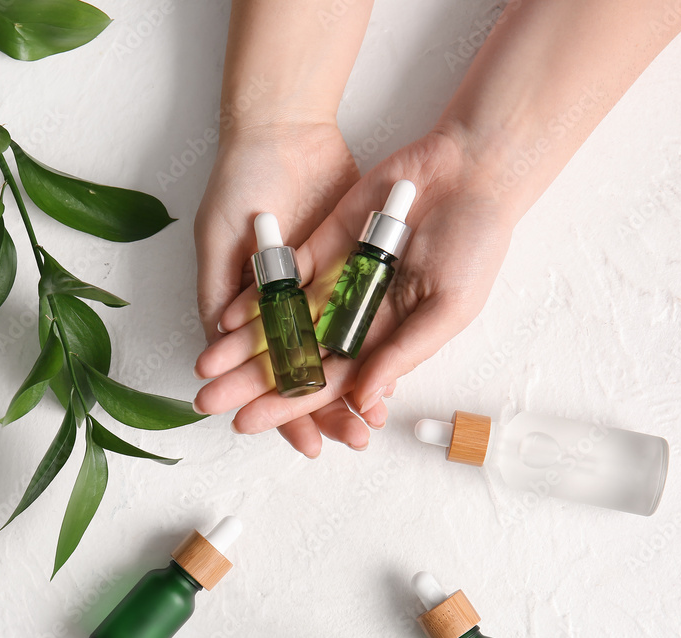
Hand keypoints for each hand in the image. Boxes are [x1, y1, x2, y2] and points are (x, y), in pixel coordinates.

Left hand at [194, 127, 516, 455]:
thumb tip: (362, 397)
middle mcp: (353, 318)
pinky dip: (254, 299)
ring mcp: (334, 283)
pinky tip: (226, 319)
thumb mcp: (448, 307)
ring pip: (280, 323)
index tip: (250, 422)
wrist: (467, 173)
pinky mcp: (320, 248)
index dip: (289, 404)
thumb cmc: (474, 244)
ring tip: (206, 369)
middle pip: (294, 357)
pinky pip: (280, 279)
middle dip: (253, 382)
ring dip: (243, 346)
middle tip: (210, 401)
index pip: (328, 382)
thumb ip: (402, 351)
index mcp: (385, 341)